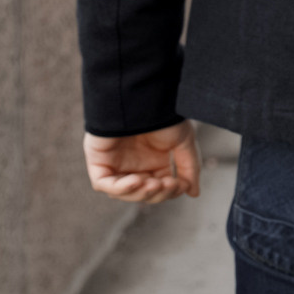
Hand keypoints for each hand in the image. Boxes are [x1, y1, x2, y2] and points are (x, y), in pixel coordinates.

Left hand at [85, 121, 201, 204]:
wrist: (142, 99)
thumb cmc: (163, 116)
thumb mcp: (183, 142)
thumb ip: (190, 168)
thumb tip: (194, 193)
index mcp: (154, 161)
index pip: (160, 188)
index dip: (170, 192)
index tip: (180, 184)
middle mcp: (134, 165)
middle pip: (143, 194)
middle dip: (157, 193)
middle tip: (166, 184)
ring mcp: (115, 165)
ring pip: (124, 193)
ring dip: (139, 193)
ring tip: (152, 183)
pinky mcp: (98, 162)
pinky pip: (104, 184)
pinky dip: (120, 188)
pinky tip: (136, 181)